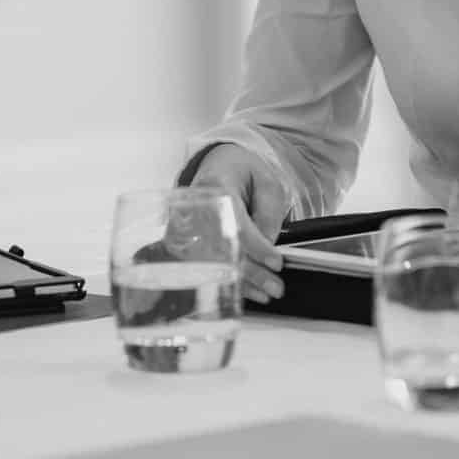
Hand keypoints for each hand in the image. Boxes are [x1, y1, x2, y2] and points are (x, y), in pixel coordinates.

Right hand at [186, 144, 287, 303]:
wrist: (218, 164)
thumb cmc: (243, 173)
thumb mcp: (267, 183)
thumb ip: (269, 213)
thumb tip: (267, 246)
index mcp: (216, 186)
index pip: (235, 223)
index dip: (257, 247)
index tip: (276, 263)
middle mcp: (194, 207)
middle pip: (221, 248)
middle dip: (251, 273)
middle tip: (275, 288)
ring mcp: (184, 225)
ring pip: (211, 263)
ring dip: (239, 282)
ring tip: (265, 293)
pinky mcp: (181, 240)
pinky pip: (203, 266)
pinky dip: (225, 280)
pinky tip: (245, 290)